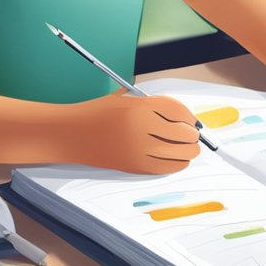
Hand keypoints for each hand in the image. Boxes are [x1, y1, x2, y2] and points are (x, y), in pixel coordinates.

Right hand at [73, 89, 201, 174]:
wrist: (72, 134)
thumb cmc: (98, 113)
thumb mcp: (124, 98)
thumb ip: (152, 103)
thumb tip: (183, 117)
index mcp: (139, 106)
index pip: (177, 110)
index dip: (189, 116)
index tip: (192, 120)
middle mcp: (141, 127)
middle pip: (182, 133)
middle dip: (192, 135)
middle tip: (194, 135)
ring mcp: (138, 149)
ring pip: (179, 153)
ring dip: (189, 151)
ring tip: (191, 148)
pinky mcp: (134, 166)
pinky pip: (166, 168)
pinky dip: (178, 164)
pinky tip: (180, 160)